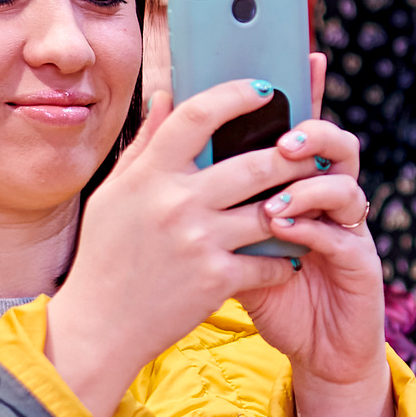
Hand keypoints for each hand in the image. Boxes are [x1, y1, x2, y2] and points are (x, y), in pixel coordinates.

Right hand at [48, 55, 391, 416]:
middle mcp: (175, 202)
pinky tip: (293, 256)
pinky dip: (286, 258)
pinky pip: (271, 260)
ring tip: (317, 197)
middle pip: (257, 162)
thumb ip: (146, 145)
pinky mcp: (216, 279)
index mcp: (148, 175)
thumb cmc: (107, 256)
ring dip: (301, 203)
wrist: (98, 328)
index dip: (237, 95)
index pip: (197, 115)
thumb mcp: (114, 195)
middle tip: (317, 149)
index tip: (267, 89)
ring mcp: (198, 241)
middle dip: (297, 154)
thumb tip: (167, 94)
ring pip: (273, 209)